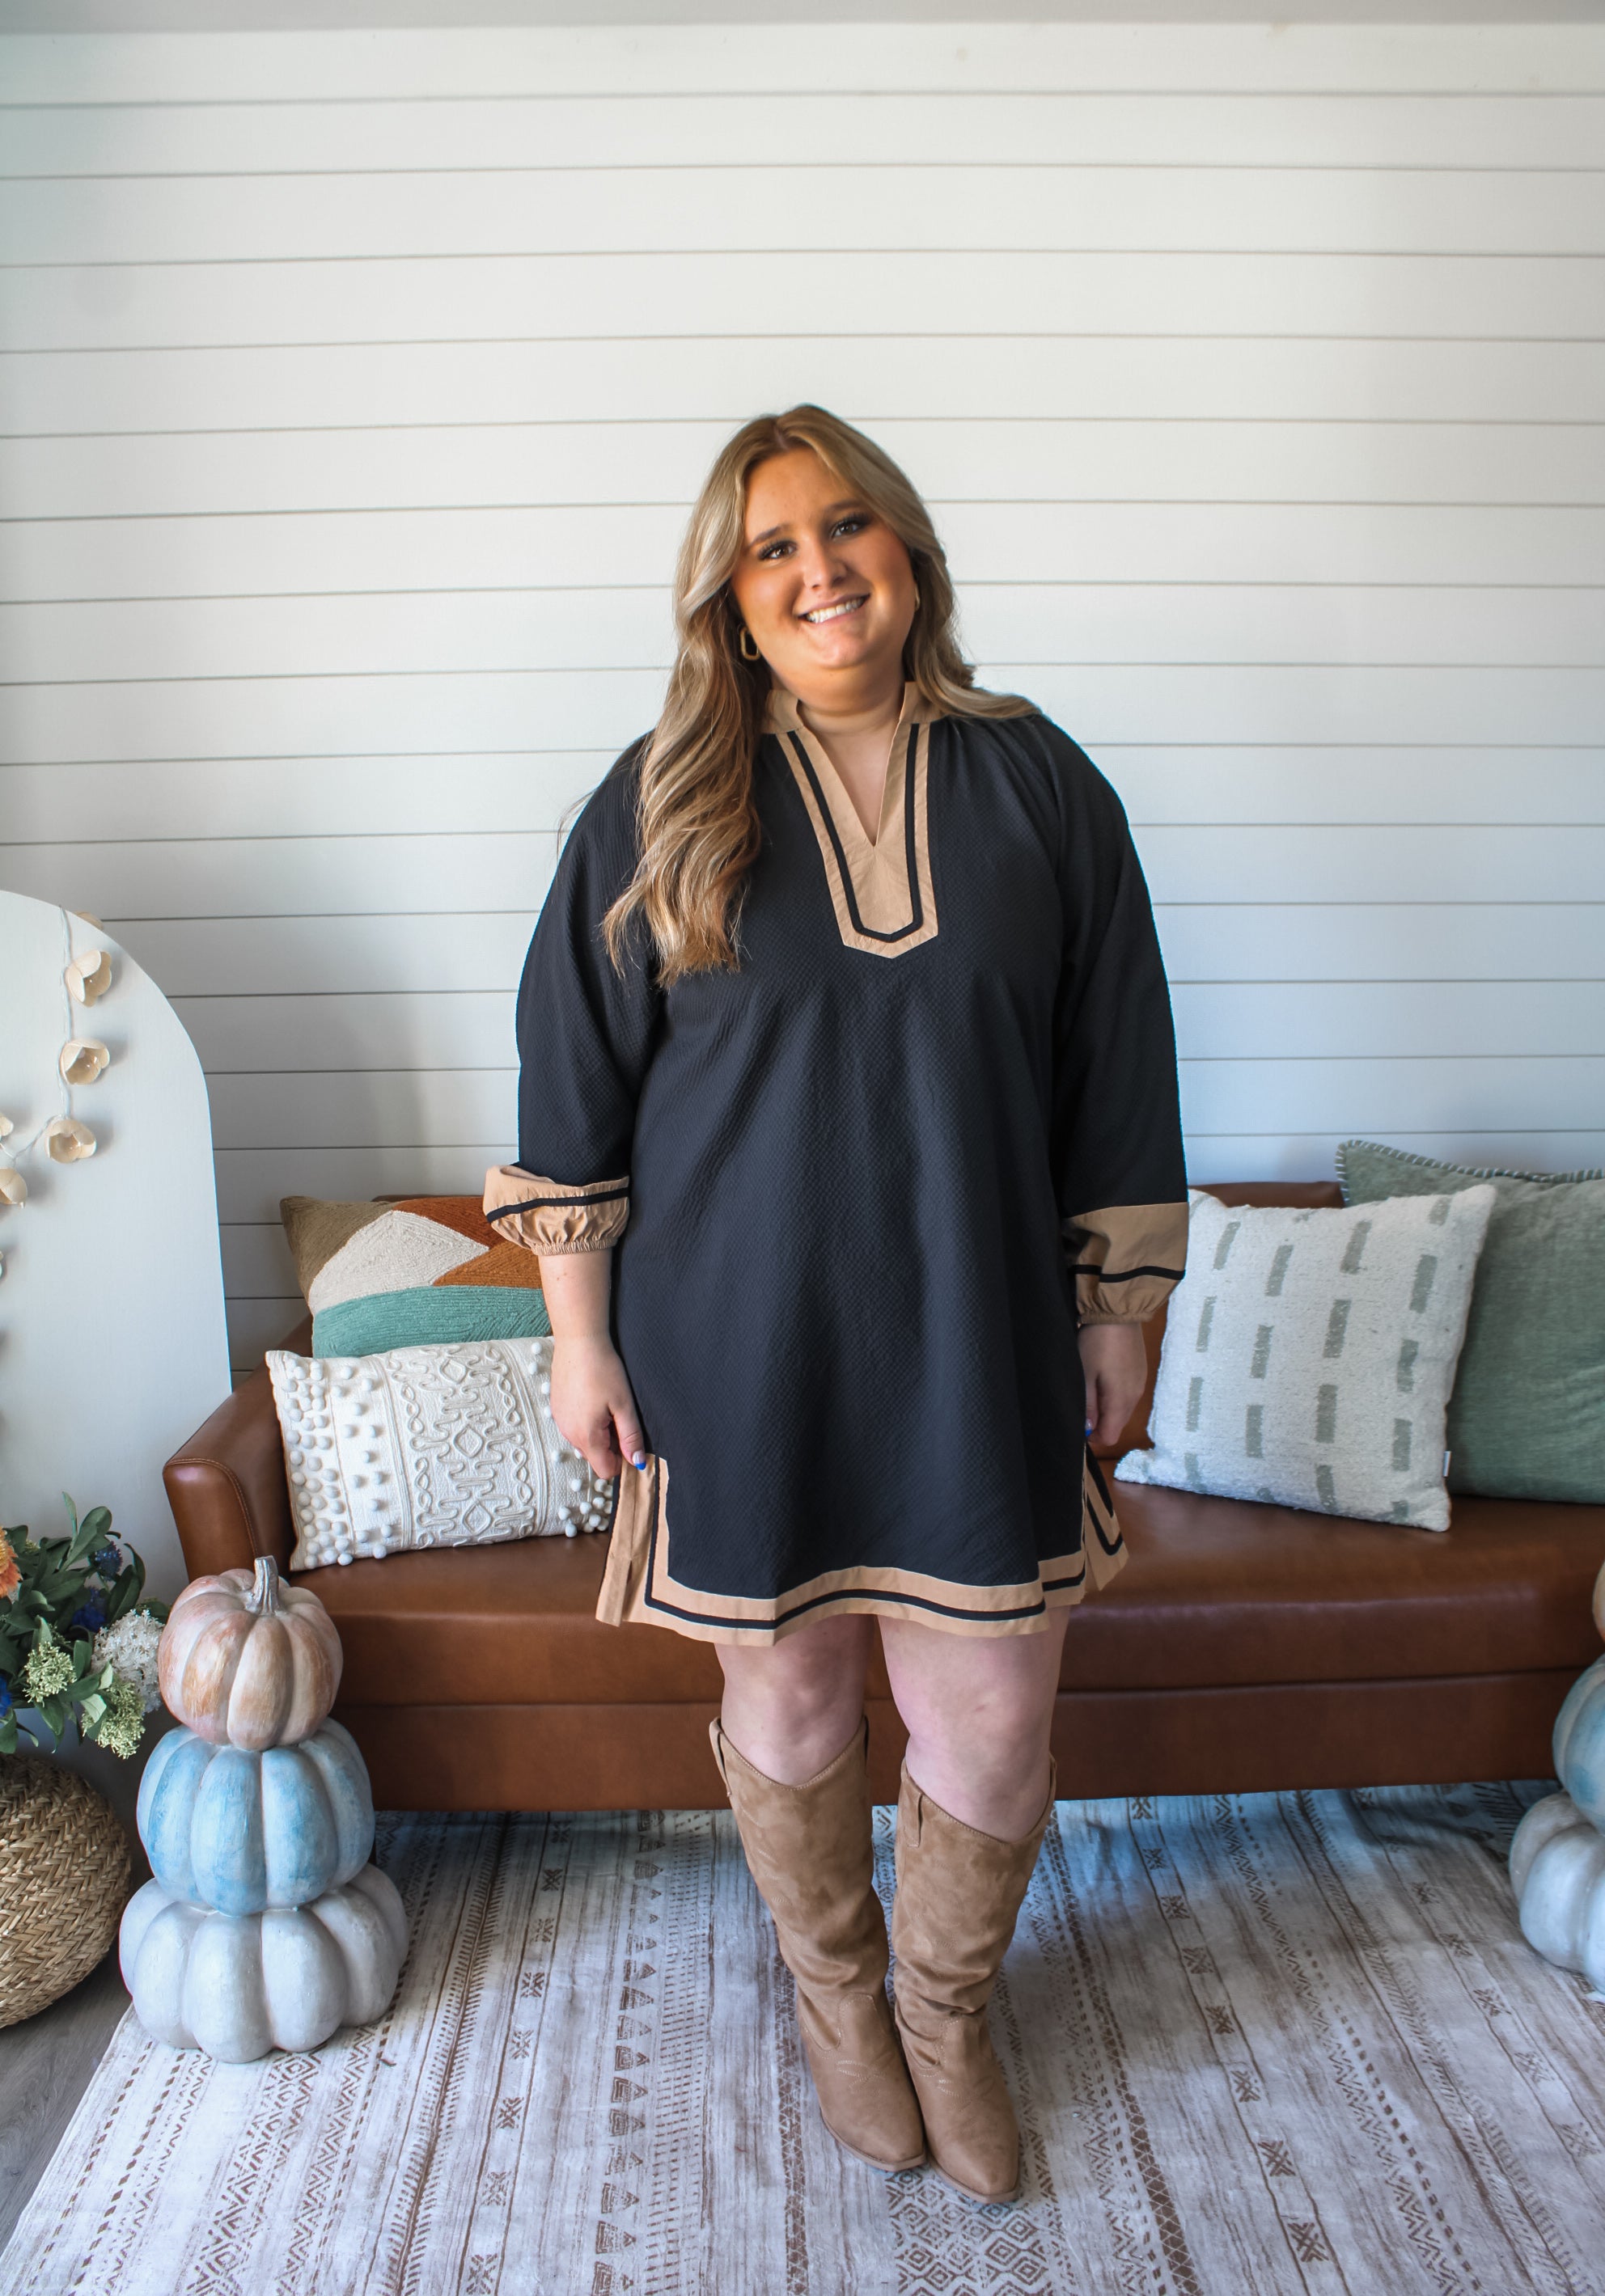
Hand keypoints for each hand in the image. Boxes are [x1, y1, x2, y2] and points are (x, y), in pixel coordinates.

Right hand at [549, 1334, 646, 1481]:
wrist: (579, 1342)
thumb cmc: (602, 1370)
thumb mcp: (624, 1404)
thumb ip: (631, 1436)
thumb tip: (638, 1462)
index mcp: (586, 1436)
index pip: (605, 1470)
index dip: (622, 1461)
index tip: (632, 1442)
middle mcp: (569, 1433)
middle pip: (595, 1455)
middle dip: (612, 1444)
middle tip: (621, 1416)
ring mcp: (560, 1421)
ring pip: (585, 1440)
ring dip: (600, 1431)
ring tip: (607, 1404)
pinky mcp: (557, 1408)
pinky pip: (575, 1426)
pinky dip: (587, 1420)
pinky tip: (594, 1397)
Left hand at [1078, 1322, 1148, 1450]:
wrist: (1118, 1313)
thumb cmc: (1097, 1344)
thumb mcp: (1085, 1374)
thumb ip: (1088, 1404)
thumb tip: (1088, 1429)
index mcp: (1121, 1401)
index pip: (1110, 1436)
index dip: (1093, 1436)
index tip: (1080, 1421)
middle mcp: (1135, 1397)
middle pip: (1117, 1424)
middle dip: (1100, 1421)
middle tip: (1083, 1401)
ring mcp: (1140, 1384)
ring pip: (1122, 1410)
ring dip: (1107, 1407)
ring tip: (1092, 1386)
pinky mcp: (1140, 1373)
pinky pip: (1128, 1395)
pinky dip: (1115, 1395)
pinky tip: (1104, 1376)